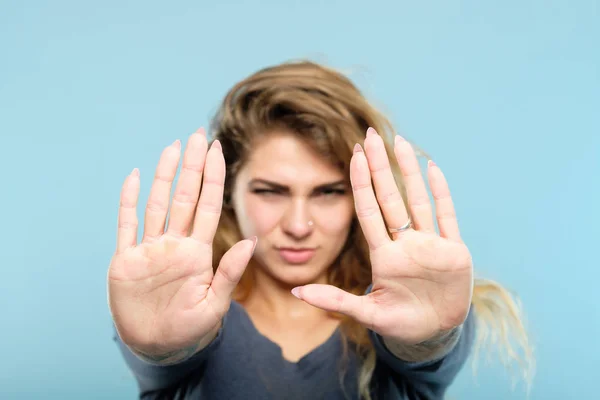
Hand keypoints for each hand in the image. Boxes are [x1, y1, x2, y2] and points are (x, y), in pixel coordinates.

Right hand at [107, 128, 254, 358]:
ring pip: (158, 204)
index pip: (207, 206)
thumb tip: (252, 241)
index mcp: (197, 252)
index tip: (217, 150)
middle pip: (184, 197)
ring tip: (173, 147)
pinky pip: (127, 225)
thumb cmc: (191, 328)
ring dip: (164, 176)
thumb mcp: (214, 304)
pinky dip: (129, 201)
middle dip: (192, 166)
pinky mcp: (126, 261)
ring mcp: (150, 249)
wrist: (159, 347)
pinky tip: (135, 176)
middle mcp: (174, 244)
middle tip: (198, 135)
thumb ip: (230, 273)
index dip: (212, 178)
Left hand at [292, 128, 472, 344]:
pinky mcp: (454, 251)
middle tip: (370, 135)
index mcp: (384, 255)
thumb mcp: (367, 313)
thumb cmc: (399, 323)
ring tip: (400, 141)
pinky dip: (442, 192)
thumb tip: (296, 292)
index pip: (368, 210)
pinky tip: (433, 167)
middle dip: (379, 167)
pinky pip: (447, 216)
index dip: (360, 183)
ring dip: (410, 171)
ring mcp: (430, 244)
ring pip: (417, 199)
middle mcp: (405, 243)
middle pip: (389, 197)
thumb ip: (336, 301)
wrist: (434, 334)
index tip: (353, 155)